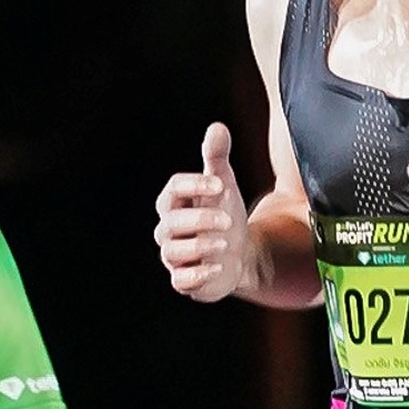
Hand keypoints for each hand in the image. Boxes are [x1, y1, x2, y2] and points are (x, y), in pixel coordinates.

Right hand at [155, 122, 253, 301]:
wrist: (239, 252)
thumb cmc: (224, 212)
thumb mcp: (223, 184)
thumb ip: (216, 158)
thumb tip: (217, 127)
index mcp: (174, 202)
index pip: (173, 189)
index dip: (194, 185)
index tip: (220, 184)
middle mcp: (169, 229)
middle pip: (172, 222)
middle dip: (199, 219)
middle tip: (228, 219)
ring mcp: (175, 256)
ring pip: (174, 252)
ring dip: (199, 246)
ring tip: (225, 242)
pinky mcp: (185, 279)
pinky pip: (181, 281)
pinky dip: (197, 275)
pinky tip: (219, 266)